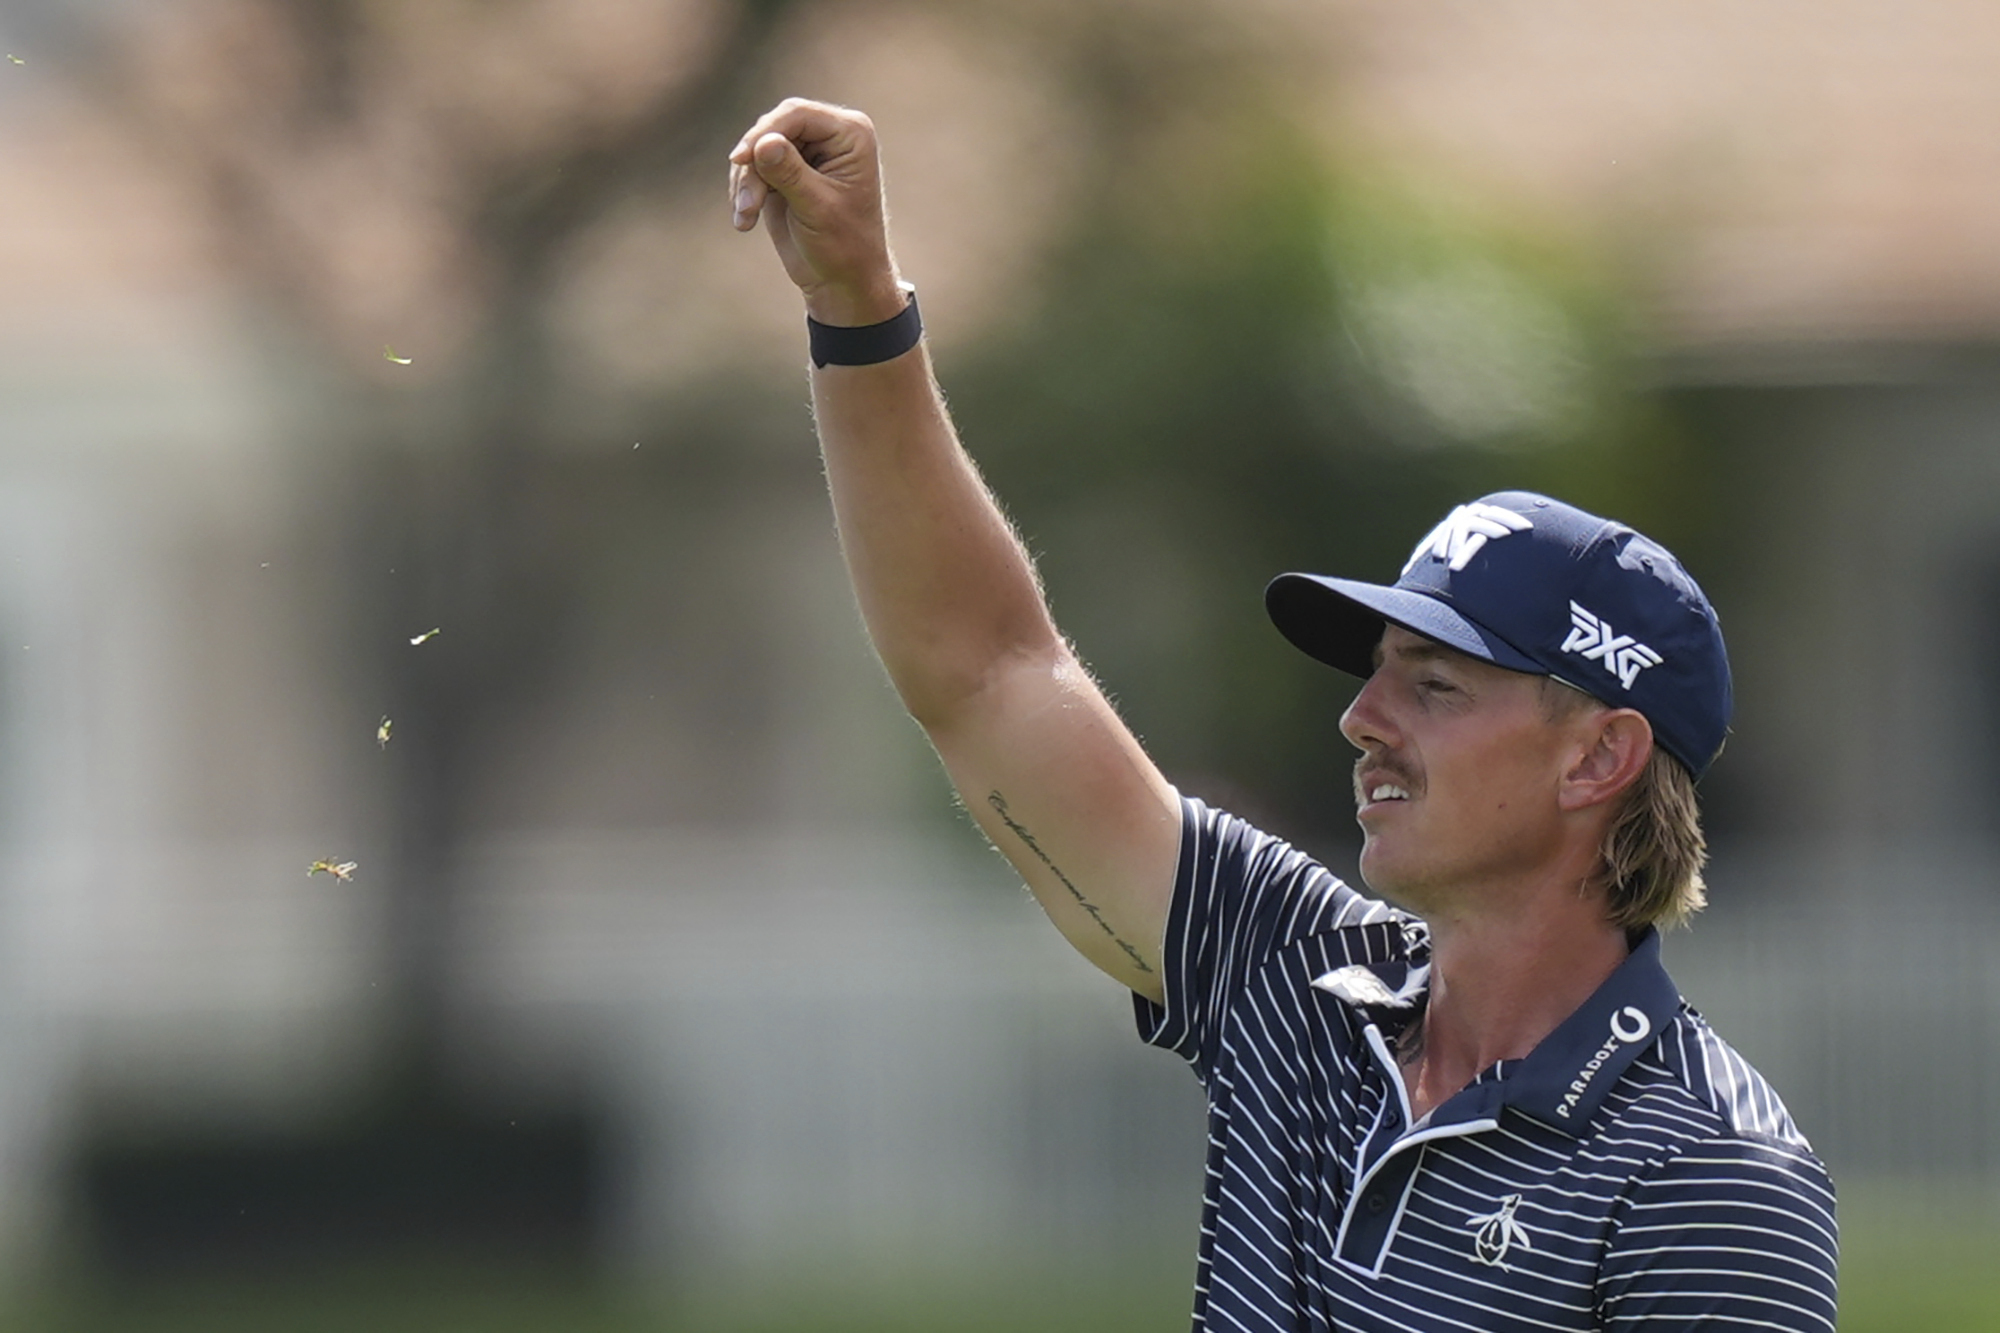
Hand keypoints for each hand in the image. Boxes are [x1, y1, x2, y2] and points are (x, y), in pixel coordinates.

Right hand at [729, 98, 906, 326]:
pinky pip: (752, 166)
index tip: (740, 160)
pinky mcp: (785, 169)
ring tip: (745, 219)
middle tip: (747, 206)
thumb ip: (790, 173)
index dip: (765, 132)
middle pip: (773, 128)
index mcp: (850, 134)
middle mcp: (829, 134)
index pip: (798, 115)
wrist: (841, 281)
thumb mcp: (817, 209)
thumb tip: (763, 142)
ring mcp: (806, 150)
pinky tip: (745, 220)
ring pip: (757, 148)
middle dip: (753, 165)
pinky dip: (744, 190)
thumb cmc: (843, 246)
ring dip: (746, 183)